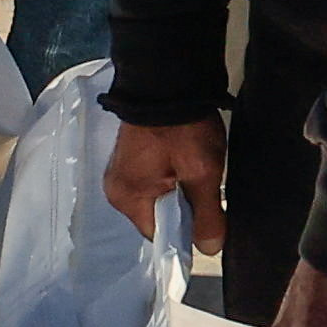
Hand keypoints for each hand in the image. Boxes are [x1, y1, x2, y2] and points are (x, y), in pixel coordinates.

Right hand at [107, 116, 225, 245]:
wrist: (168, 76)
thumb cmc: (182, 127)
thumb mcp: (201, 172)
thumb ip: (206, 214)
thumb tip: (209, 249)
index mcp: (127, 198)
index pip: (160, 236)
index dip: (186, 231)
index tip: (208, 215)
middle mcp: (118, 189)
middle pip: (159, 217)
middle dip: (184, 207)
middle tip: (203, 183)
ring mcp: (122, 171)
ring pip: (159, 198)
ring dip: (180, 190)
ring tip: (195, 168)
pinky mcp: (131, 156)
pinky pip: (155, 180)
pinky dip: (173, 176)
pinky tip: (186, 159)